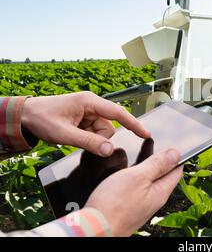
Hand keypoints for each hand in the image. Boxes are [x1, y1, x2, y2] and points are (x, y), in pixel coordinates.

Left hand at [21, 92, 149, 156]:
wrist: (24, 115)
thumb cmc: (42, 118)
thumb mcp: (64, 134)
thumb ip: (89, 142)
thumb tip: (109, 150)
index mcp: (89, 102)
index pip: (118, 113)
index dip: (134, 124)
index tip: (146, 134)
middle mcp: (92, 105)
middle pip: (109, 127)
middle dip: (99, 139)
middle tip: (79, 141)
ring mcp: (88, 112)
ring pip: (102, 132)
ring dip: (91, 139)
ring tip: (72, 137)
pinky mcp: (84, 119)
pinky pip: (94, 133)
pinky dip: (87, 138)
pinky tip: (73, 136)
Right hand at [85, 148, 182, 236]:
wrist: (93, 229)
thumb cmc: (114, 205)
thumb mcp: (138, 177)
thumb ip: (157, 165)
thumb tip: (176, 154)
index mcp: (160, 192)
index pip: (176, 171)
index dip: (174, 156)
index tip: (170, 145)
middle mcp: (153, 200)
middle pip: (162, 175)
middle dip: (160, 159)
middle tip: (156, 145)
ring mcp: (140, 204)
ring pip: (148, 180)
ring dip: (146, 165)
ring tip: (143, 150)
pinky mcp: (128, 207)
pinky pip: (136, 187)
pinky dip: (135, 174)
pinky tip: (127, 170)